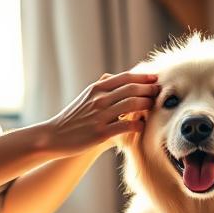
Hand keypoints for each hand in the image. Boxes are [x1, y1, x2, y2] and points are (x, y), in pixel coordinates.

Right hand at [43, 71, 158, 156]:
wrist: (53, 136)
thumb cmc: (74, 116)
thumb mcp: (87, 96)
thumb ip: (103, 86)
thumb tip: (120, 77)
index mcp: (97, 88)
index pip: (125, 78)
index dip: (143, 77)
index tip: (156, 79)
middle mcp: (99, 99)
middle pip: (131, 90)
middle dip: (149, 90)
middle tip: (160, 92)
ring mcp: (100, 116)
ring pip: (131, 105)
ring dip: (146, 105)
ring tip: (153, 107)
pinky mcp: (100, 133)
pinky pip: (125, 126)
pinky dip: (137, 125)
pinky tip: (142, 126)